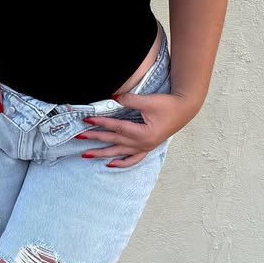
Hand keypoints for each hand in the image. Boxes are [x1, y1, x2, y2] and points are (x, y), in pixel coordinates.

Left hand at [77, 91, 195, 167]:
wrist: (184, 109)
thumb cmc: (168, 105)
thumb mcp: (148, 101)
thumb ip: (129, 100)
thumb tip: (112, 98)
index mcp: (143, 133)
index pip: (117, 128)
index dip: (101, 123)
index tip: (87, 120)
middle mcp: (142, 144)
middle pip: (114, 141)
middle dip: (95, 139)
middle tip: (79, 137)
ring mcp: (145, 147)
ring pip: (119, 153)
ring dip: (102, 153)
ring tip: (86, 154)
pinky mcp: (147, 147)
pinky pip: (133, 159)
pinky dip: (121, 162)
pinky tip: (110, 164)